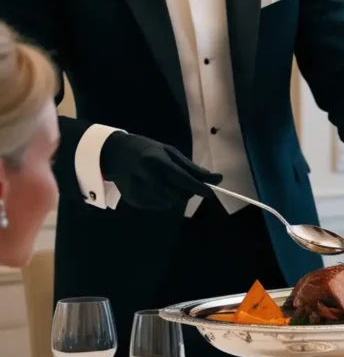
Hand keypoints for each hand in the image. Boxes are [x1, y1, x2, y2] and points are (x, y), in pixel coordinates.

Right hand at [99, 132, 221, 209]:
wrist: (114, 154)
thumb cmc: (148, 150)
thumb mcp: (170, 152)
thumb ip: (192, 168)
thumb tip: (217, 179)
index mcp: (157, 161)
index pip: (183, 179)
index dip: (199, 187)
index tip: (211, 192)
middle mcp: (147, 176)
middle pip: (179, 194)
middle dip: (188, 192)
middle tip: (186, 183)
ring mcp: (139, 189)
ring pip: (170, 202)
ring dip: (175, 195)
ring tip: (165, 182)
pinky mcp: (134, 199)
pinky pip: (158, 206)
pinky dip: (163, 199)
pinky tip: (154, 187)